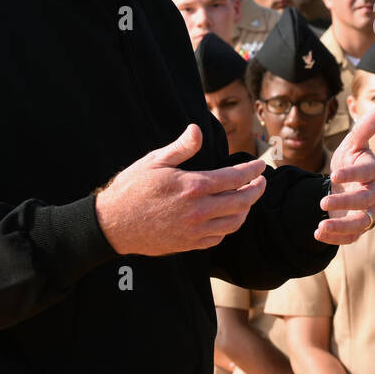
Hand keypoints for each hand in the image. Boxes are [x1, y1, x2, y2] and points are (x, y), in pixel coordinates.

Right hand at [95, 124, 266, 254]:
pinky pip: (219, 237)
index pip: (235, 177)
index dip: (253, 170)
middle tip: (262, 180)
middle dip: (257, 189)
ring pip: (234, 222)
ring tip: (248, 197)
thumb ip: (181, 147)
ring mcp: (195, 230)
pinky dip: (229, 226)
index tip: (261, 164)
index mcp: (193, 187)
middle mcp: (199, 211)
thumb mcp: (154, 161)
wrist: (112, 225)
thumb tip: (198, 129)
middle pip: (242, 201)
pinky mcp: (189, 244)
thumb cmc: (131, 189)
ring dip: (246, 209)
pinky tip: (228, 217)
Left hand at [316, 107, 374, 244]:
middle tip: (322, 202)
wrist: (345, 184)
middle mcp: (374, 193)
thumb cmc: (351, 161)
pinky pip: (351, 236)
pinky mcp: (358, 227)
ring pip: (361, 223)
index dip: (353, 174)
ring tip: (320, 227)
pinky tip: (318, 234)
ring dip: (341, 226)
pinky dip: (336, 238)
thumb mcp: (352, 145)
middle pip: (366, 200)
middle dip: (346, 203)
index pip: (368, 173)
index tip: (334, 175)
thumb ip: (363, 130)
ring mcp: (367, 212)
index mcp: (373, 172)